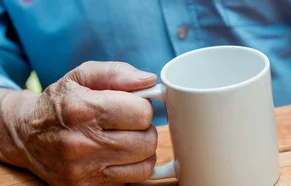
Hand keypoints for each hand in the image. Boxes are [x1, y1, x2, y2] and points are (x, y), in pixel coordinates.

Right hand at [1, 62, 157, 184]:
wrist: (25, 134)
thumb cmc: (60, 103)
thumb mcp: (82, 76)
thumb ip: (117, 73)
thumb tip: (149, 81)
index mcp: (82, 109)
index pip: (142, 113)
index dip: (142, 106)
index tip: (131, 105)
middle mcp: (81, 143)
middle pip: (147, 140)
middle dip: (144, 129)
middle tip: (128, 124)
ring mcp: (83, 170)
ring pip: (145, 163)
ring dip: (141, 150)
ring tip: (124, 139)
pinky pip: (134, 179)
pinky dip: (133, 167)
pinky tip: (118, 155)